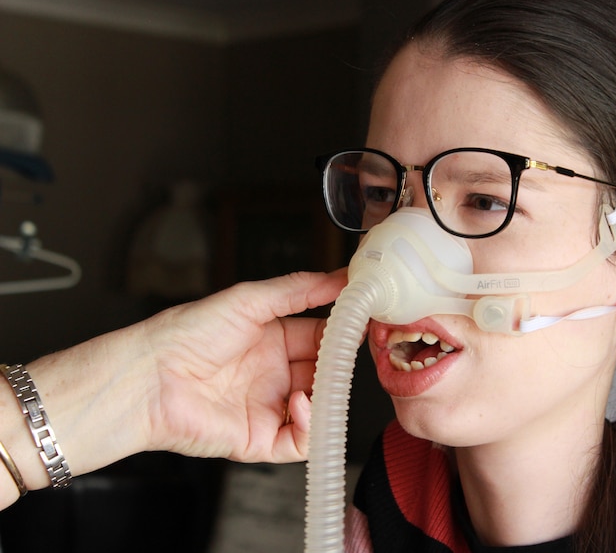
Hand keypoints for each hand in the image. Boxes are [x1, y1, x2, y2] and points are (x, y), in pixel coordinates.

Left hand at [140, 270, 346, 462]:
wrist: (148, 377)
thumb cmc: (186, 334)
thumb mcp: (249, 300)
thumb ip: (298, 289)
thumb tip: (340, 276)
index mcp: (272, 340)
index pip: (321, 336)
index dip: (342, 332)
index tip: (363, 322)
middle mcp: (272, 374)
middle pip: (324, 372)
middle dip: (340, 365)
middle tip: (351, 354)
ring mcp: (267, 408)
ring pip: (318, 407)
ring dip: (328, 395)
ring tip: (326, 379)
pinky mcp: (259, 440)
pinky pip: (300, 441)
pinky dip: (310, 425)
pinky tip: (299, 402)